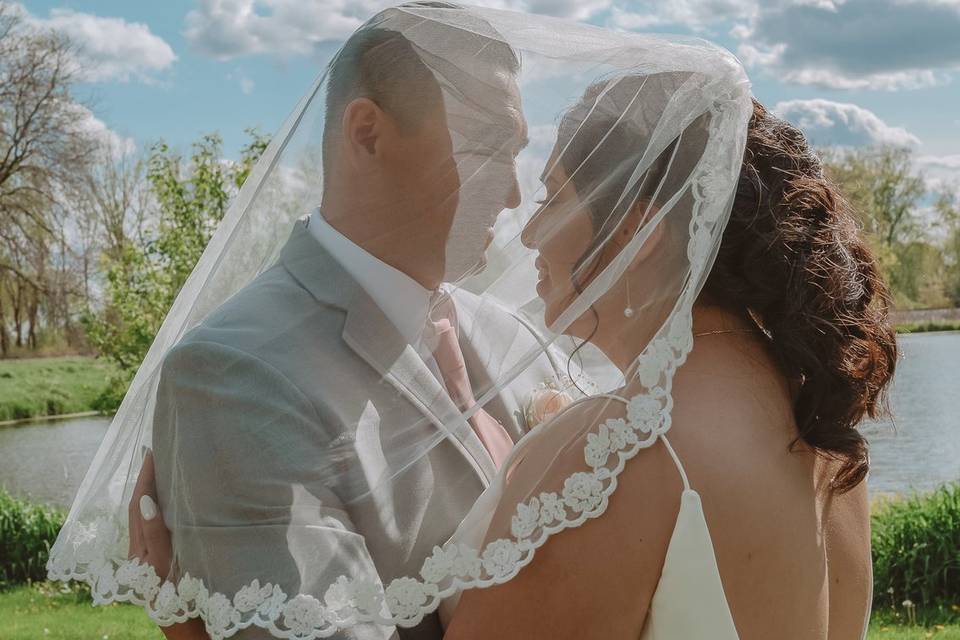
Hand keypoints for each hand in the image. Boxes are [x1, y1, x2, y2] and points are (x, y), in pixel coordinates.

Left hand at [128, 448, 209, 639]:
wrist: (194, 639)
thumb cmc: (182, 608)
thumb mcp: (165, 570)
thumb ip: (156, 536)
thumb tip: (146, 500)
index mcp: (143, 554)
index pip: (141, 505)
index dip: (146, 478)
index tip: (152, 451)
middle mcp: (144, 557)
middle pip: (140, 510)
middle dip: (146, 481)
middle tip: (155, 453)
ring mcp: (153, 564)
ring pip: (148, 520)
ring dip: (153, 494)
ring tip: (161, 472)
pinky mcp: (163, 570)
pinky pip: (156, 532)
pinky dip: (161, 512)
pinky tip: (171, 507)